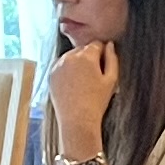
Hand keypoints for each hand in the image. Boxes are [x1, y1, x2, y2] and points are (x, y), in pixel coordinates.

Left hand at [46, 38, 116, 164]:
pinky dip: (67, 70)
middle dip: (89, 57)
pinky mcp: (51, 74)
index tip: (103, 67)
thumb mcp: (111, 80)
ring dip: (77, 63)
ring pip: (71, 56)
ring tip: (83, 82)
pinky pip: (61, 65)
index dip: (103, 54)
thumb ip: (112, 59)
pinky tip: (73, 84)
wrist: (77, 120)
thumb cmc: (97, 102)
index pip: (97, 44)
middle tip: (94, 76)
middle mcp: (70, 57)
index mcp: (86, 56)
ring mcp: (58, 65)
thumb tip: (110, 45)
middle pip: (83, 49)